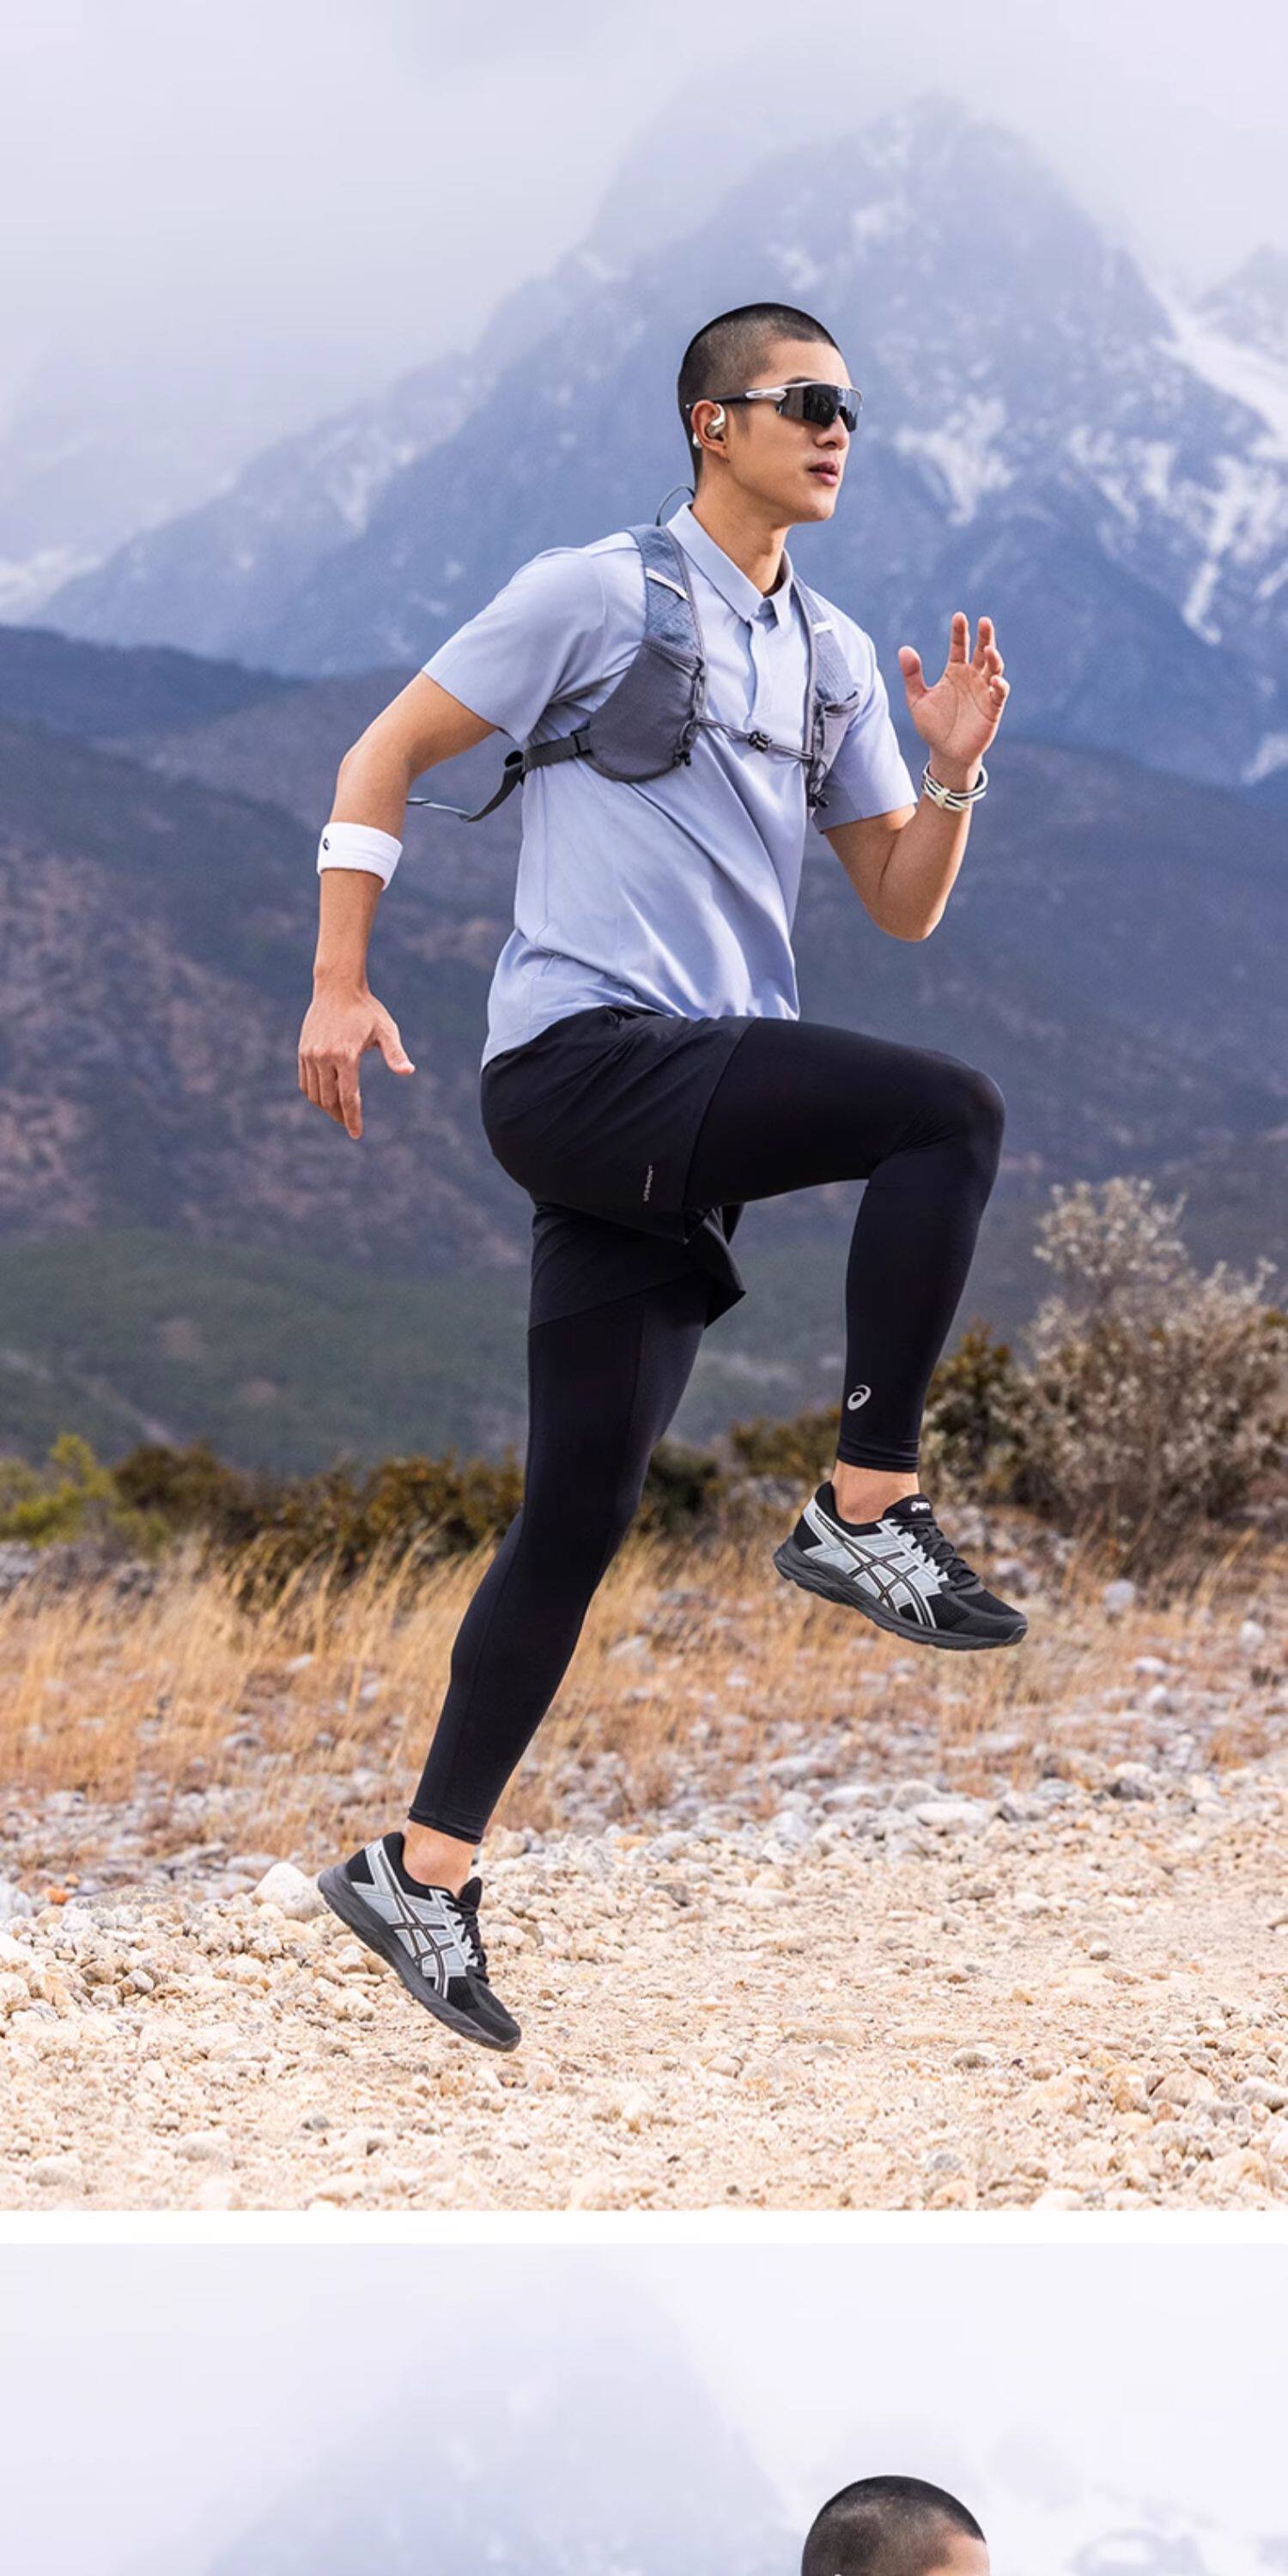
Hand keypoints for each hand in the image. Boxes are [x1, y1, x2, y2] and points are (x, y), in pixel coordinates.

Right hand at [297, 983, 413, 1139]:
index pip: (348, 1097)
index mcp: (346, 1055)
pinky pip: (305, 1082)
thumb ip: (395, 1053)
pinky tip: (326, 1097)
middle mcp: (324, 1057)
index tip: (356, 1134)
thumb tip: (408, 1071)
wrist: (337, 988)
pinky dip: (315, 1094)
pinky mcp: (303, 1051)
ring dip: (326, 1107)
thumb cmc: (367, 1010)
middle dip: (340, 1115)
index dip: (352, 1119)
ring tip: (338, 1112)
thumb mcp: (386, 1030)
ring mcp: (310, 1055)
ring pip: (315, 1094)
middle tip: (349, 1123)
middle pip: (329, 1100)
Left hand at [896, 613, 1008, 777]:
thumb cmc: (933, 726)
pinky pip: (1000, 693)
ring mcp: (984, 691)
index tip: (958, 617)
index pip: (959, 646)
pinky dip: (1000, 685)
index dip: (959, 632)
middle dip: (984, 636)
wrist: (946, 753)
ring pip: (994, 667)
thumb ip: (912, 676)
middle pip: (981, 650)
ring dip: (994, 657)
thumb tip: (904, 649)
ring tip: (989, 648)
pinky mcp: (993, 708)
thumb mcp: (917, 700)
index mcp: (955, 671)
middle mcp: (972, 677)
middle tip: (983, 621)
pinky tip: (995, 679)